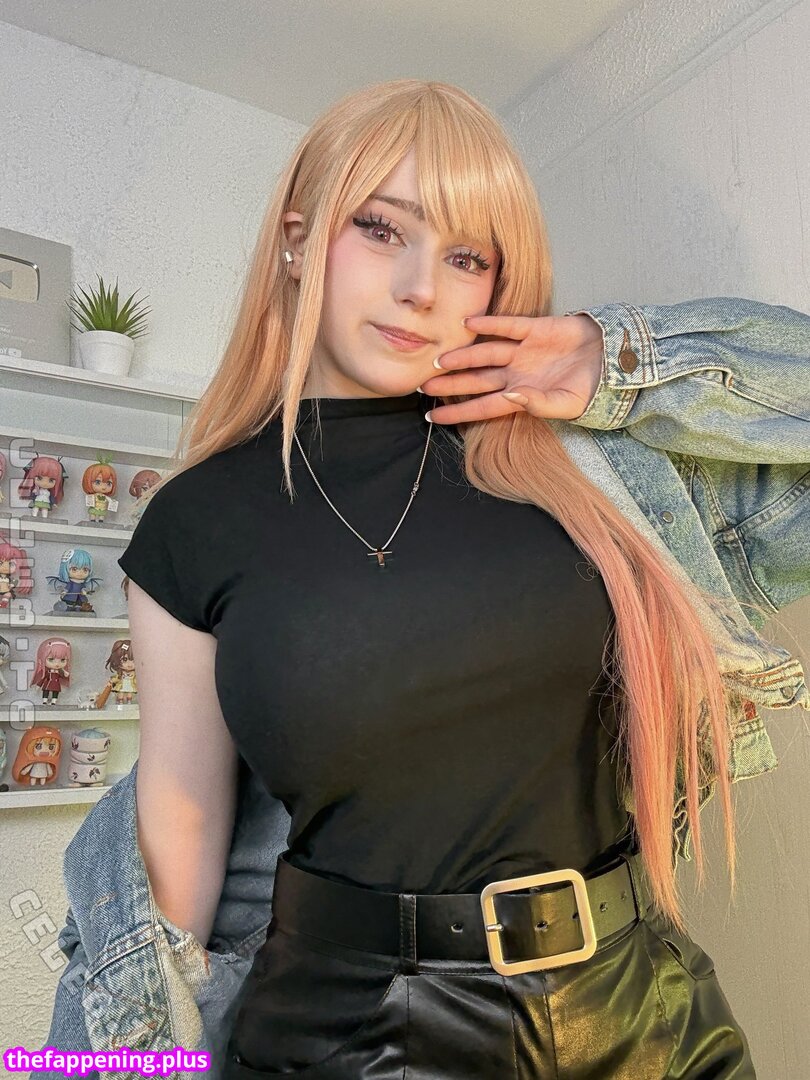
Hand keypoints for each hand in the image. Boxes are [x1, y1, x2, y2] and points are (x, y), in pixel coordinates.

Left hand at [420, 313, 603, 423]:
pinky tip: (467, 324)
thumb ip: (537, 405)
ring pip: (485, 354)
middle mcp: (517, 373)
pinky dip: (489, 324)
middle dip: (450, 384)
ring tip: (438, 360)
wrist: (615, 362)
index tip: (432, 416)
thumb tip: (510, 396)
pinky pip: (509, 326)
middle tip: (423, 386)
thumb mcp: (566, 405)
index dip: (457, 413)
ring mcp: (524, 351)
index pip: (482, 406)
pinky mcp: (536, 329)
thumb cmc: (591, 390)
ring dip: (462, 357)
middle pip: (476, 380)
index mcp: (521, 396)